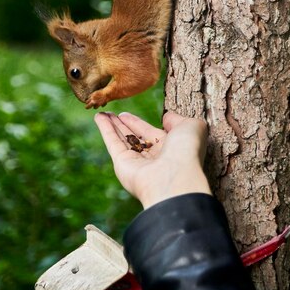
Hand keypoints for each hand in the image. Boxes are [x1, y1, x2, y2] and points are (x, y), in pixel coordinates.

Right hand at [94, 111, 211, 208]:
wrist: (175, 177)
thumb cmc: (187, 151)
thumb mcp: (191, 126)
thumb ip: (177, 119)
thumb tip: (166, 117)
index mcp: (170, 148)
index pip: (150, 133)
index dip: (138, 124)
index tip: (126, 114)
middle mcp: (152, 157)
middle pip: (134, 137)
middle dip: (123, 126)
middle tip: (112, 114)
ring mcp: (136, 162)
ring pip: (121, 139)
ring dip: (111, 125)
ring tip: (102, 113)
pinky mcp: (122, 164)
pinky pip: (112, 142)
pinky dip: (105, 129)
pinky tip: (99, 117)